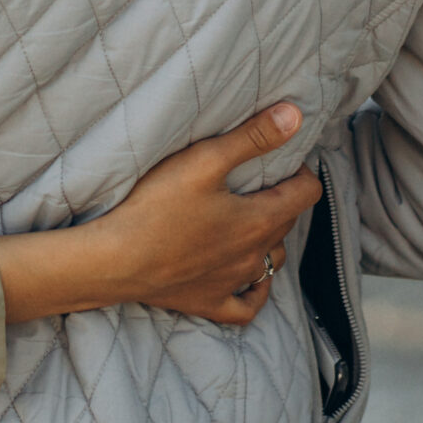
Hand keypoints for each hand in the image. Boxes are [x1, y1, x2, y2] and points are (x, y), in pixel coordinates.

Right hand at [0, 103, 319, 325]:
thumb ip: (251, 138)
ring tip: (252, 221)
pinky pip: (246, 306)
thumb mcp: (204, 161)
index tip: (282, 160)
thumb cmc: (157, 207)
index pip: (305, 194)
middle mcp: (254, 255)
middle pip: (286, 224)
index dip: (300, 172)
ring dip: (269, 240)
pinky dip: (254, 292)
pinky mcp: (209, 302)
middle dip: (280, 199)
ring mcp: (233, 282)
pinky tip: (250, 281)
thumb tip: (295, 117)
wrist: (117, 260)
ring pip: (271, 262)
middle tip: (258, 181)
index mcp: (259, 220)